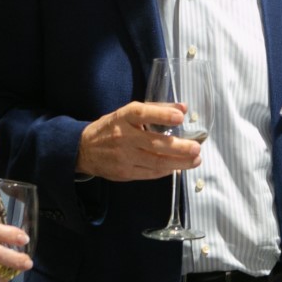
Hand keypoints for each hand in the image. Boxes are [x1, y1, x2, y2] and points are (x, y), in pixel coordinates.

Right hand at [75, 101, 201, 180]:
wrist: (84, 149)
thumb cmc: (112, 128)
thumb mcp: (129, 113)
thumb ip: (156, 109)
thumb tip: (183, 108)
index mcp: (123, 117)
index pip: (142, 114)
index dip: (162, 115)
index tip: (180, 117)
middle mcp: (123, 137)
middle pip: (154, 144)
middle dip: (179, 147)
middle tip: (196, 148)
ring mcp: (124, 157)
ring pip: (155, 162)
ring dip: (179, 162)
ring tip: (195, 160)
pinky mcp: (125, 173)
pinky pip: (150, 173)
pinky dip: (167, 171)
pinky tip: (179, 167)